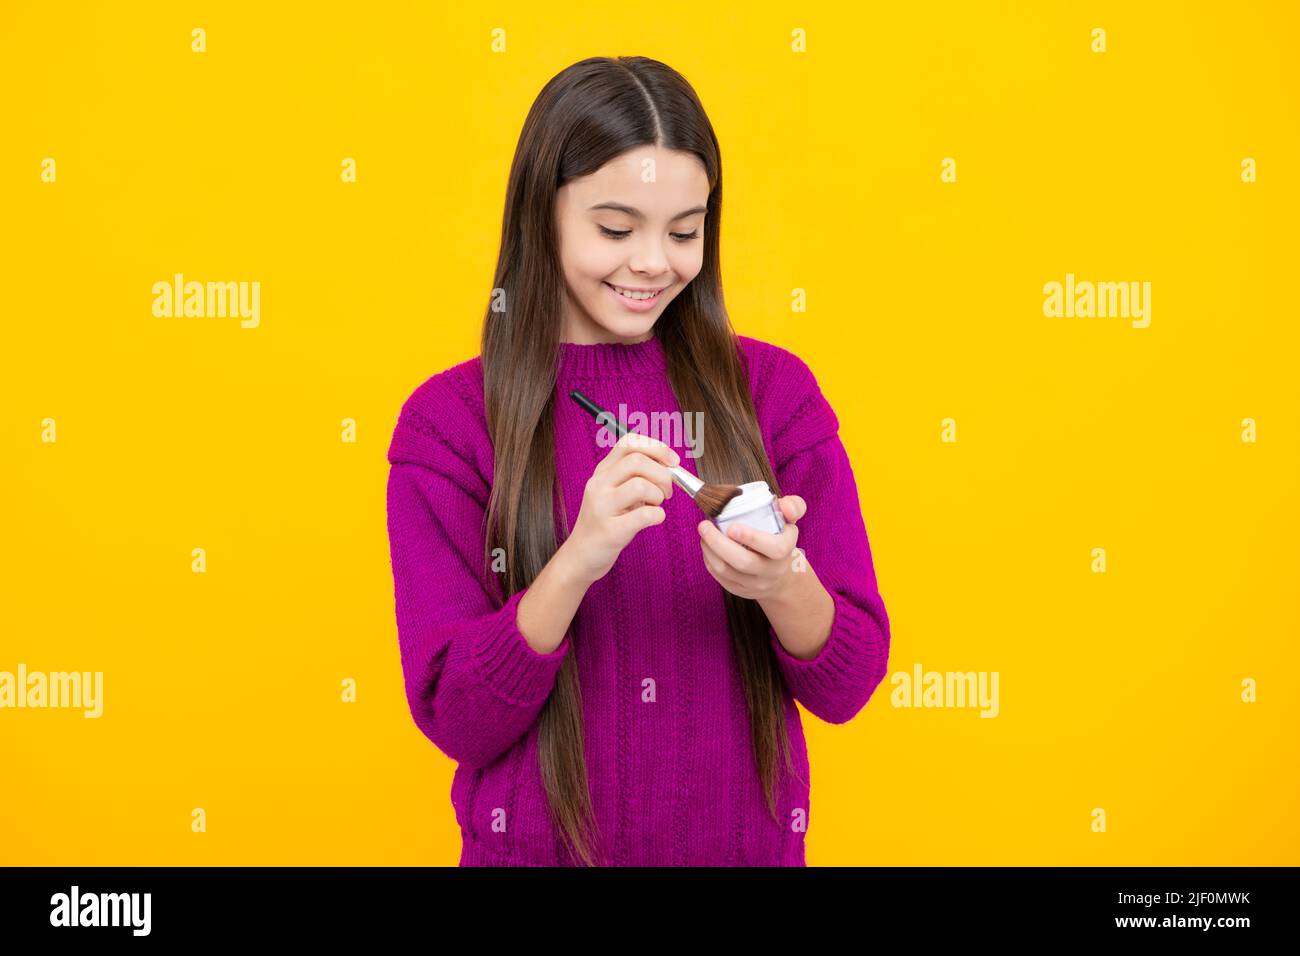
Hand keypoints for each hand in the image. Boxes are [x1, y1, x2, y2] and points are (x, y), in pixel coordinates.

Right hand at [561, 430, 678, 584]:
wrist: (581, 556)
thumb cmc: (606, 522)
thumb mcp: (615, 492)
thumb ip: (636, 476)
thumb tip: (670, 466)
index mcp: (602, 471)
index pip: (630, 442)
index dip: (657, 448)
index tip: (673, 462)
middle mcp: (599, 484)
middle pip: (638, 461)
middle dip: (663, 474)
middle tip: (667, 491)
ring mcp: (602, 507)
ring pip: (641, 485)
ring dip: (658, 495)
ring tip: (656, 506)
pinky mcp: (610, 531)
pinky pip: (644, 515)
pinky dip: (658, 516)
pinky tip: (654, 519)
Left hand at [697, 495, 806, 600]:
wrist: (780, 574)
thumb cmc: (780, 540)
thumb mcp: (790, 522)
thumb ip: (793, 506)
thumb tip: (784, 505)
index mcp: (785, 552)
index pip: (774, 548)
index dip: (752, 538)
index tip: (732, 527)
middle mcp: (772, 571)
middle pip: (744, 562)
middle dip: (719, 543)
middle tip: (704, 525)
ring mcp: (755, 584)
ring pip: (727, 571)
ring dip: (710, 551)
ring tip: (703, 533)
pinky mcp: (741, 590)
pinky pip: (721, 578)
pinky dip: (710, 561)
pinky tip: (706, 547)